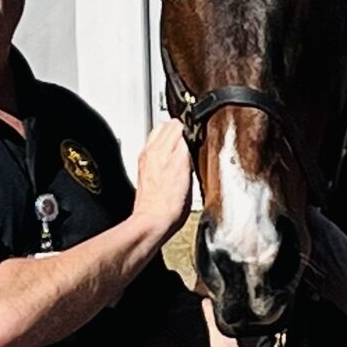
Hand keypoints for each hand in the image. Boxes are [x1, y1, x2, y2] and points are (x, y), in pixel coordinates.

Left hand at [134, 121, 193, 239]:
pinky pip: (157, 150)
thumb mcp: (185, 171)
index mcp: (160, 149)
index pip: (178, 123)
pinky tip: (175, 162)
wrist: (152, 223)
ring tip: (185, 149)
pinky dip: (167, 151)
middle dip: (183, 129)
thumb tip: (189, 131)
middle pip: (168, 126)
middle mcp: (151, 152)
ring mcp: (147, 161)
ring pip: (161, 136)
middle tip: (194, 139)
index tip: (200, 134)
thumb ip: (186, 146)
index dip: (193, 127)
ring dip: (174, 138)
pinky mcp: (146, 171)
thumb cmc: (168, 204)